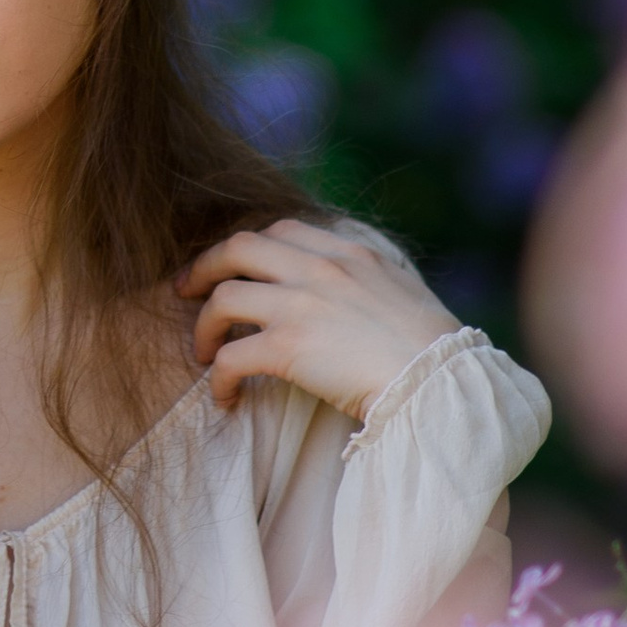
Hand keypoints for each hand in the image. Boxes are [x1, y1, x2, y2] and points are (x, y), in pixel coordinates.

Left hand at [177, 219, 458, 422]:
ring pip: (223, 299)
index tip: (231, 268)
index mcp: (348, 251)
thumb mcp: (401, 290)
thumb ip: (368, 278)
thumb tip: (354, 288)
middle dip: (203, 267)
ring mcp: (300, 305)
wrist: (441, 382)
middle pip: (237, 247)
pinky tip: (224, 396)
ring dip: (203, 327)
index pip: (280, 230)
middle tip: (185, 292)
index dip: (247, 248)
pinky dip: (217, 377)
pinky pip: (230, 356)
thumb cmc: (432, 350)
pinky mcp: (288, 348)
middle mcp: (319, 268)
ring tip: (203, 354)